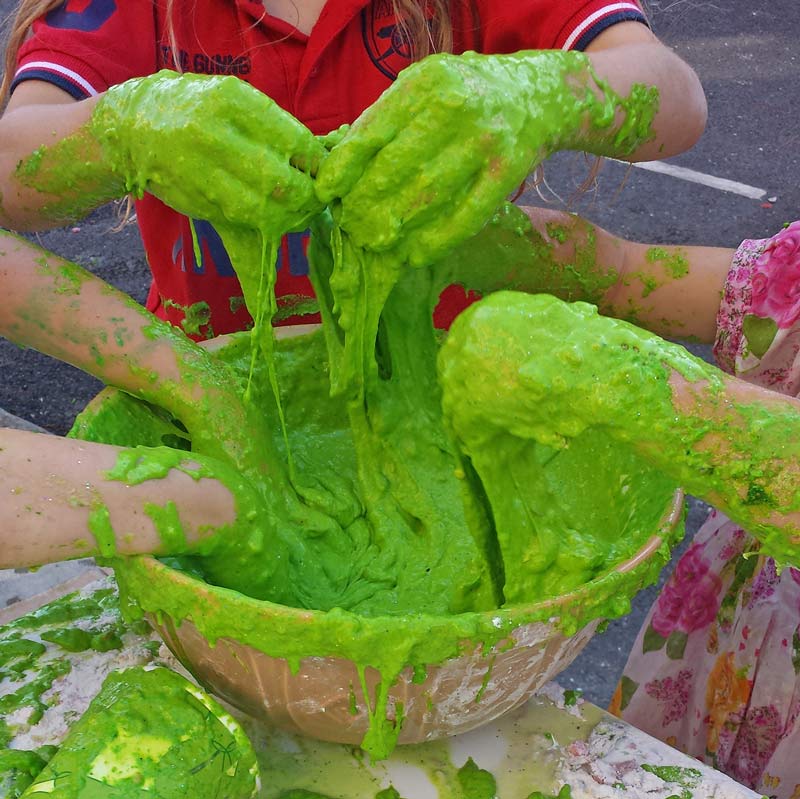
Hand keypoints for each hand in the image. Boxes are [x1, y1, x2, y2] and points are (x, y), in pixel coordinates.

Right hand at [91, 70, 325, 234]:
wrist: (132, 126)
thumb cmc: (195, 110)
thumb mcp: (232, 101)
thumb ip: (272, 127)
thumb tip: (321, 158)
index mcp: (232, 101)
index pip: (297, 142)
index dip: (317, 164)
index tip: (323, 171)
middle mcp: (215, 135)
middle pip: (284, 182)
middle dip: (308, 196)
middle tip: (314, 197)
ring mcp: (202, 172)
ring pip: (265, 209)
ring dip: (290, 216)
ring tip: (298, 210)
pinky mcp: (196, 200)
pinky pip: (243, 219)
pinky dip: (266, 222)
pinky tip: (274, 216)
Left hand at [316, 51, 656, 267]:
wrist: (540, 94)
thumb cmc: (466, 96)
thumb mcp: (424, 89)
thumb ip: (384, 119)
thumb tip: (335, 160)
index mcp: (424, 83)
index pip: (371, 132)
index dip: (344, 169)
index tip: (326, 195)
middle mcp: (455, 107)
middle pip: (396, 170)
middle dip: (366, 206)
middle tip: (352, 230)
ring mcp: (484, 140)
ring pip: (427, 196)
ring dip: (396, 228)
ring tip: (375, 245)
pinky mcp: (507, 171)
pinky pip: (466, 215)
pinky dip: (436, 241)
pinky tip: (414, 255)